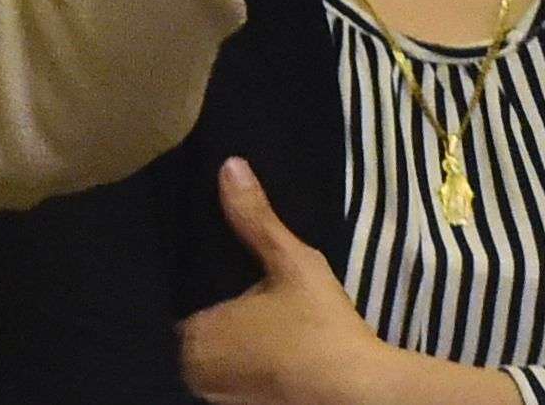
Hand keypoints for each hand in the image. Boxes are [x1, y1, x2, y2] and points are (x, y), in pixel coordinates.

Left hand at [178, 159, 389, 404]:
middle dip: (218, 320)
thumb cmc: (322, 327)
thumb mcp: (291, 262)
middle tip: (249, 300)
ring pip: (217, 362)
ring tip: (261, 324)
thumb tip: (230, 164)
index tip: (223, 279)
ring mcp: (221, 399)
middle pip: (196, 337)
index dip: (203, 291)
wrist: (362, 394)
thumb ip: (255, 217)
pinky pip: (237, 382)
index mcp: (193, 337)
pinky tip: (272, 352)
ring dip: (232, 345)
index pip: (182, 304)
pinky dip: (247, 367)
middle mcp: (196, 373)